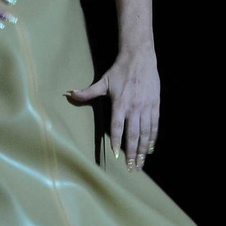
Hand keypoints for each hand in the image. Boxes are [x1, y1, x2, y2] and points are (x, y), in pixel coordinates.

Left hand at [67, 50, 159, 169]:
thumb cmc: (120, 70)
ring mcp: (146, 107)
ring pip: (145, 133)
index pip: (118, 127)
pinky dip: (152, 138)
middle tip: (131, 168)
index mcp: (120, 103)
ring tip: (140, 163)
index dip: (117, 141)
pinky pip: (154, 125)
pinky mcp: (155, 105)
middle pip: (133, 134)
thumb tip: (70, 94)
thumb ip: (88, 92)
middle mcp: (134, 107)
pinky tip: (150, 148)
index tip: (116, 155)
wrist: (140, 57)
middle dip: (131, 153)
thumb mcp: (103, 81)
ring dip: (142, 149)